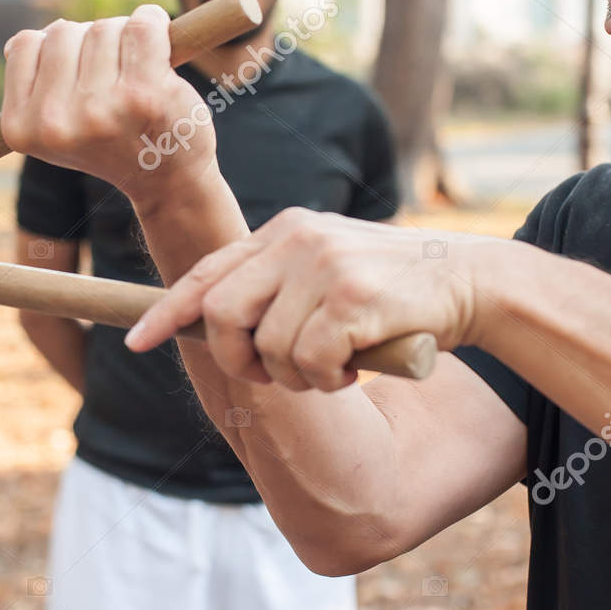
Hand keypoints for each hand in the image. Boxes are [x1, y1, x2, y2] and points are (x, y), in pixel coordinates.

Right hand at [0, 6, 215, 199]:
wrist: (170, 180)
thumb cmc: (113, 142)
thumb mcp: (58, 126)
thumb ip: (34, 87)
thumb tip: (16, 45)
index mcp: (22, 128)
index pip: (26, 44)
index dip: (58, 48)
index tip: (81, 74)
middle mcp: (54, 122)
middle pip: (63, 31)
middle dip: (90, 41)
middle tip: (113, 76)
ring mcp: (99, 109)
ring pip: (102, 28)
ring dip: (123, 37)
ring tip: (135, 75)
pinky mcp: (144, 95)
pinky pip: (142, 25)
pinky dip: (154, 22)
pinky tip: (162, 47)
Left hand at [126, 209, 496, 389]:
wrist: (475, 282)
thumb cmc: (397, 290)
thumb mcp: (330, 271)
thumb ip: (281, 284)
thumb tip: (218, 323)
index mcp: (287, 228)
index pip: (208, 272)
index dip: (168, 312)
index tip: (136, 341)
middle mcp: (298, 238)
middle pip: (222, 314)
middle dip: (239, 361)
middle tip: (276, 377)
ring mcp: (325, 265)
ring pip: (269, 348)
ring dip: (298, 379)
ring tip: (335, 370)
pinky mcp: (353, 297)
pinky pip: (309, 362)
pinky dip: (328, 381)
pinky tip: (357, 370)